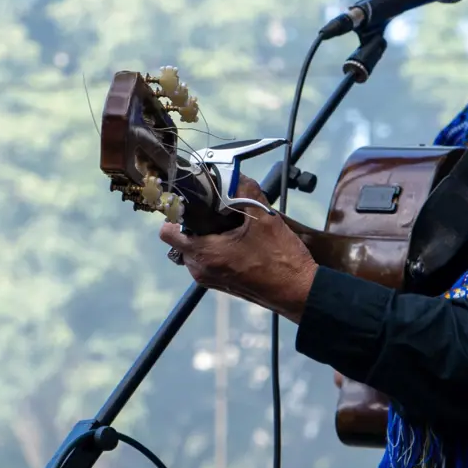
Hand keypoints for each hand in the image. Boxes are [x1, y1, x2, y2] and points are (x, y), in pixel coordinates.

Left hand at [159, 175, 317, 322]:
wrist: (299, 292)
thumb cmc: (281, 258)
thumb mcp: (265, 219)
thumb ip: (246, 192)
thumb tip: (236, 175)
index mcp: (205, 254)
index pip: (168, 233)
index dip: (176, 213)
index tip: (193, 201)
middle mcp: (201, 270)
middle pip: (182, 239)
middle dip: (196, 223)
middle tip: (219, 210)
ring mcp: (210, 279)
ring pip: (195, 250)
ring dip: (207, 236)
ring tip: (232, 224)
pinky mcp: (221, 284)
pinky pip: (208, 261)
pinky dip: (216, 249)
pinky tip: (238, 239)